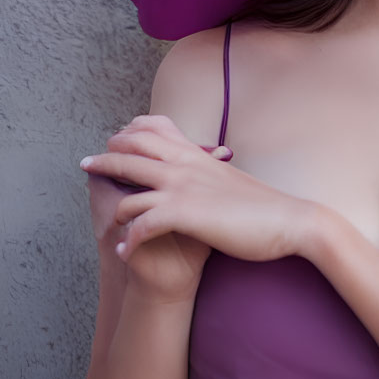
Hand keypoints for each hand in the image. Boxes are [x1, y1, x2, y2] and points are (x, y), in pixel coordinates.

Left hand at [80, 114, 317, 269]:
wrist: (289, 220)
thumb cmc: (266, 204)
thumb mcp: (232, 176)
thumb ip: (211, 167)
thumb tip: (207, 164)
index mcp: (197, 154)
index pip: (153, 127)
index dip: (129, 131)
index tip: (117, 139)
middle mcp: (185, 164)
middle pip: (130, 149)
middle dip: (104, 157)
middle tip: (89, 165)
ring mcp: (183, 187)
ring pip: (127, 186)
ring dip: (112, 207)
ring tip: (108, 224)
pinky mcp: (184, 213)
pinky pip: (140, 224)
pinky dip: (129, 239)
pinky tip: (127, 251)